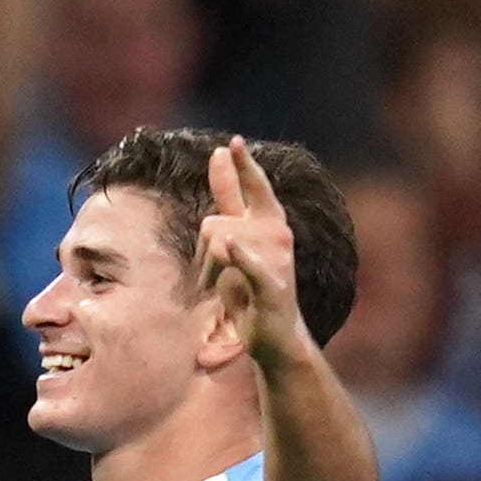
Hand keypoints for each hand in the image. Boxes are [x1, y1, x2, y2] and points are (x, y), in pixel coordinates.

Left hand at [195, 136, 307, 369]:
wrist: (275, 338)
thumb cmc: (251, 290)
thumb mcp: (235, 237)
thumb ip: (229, 197)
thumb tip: (219, 153)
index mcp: (270, 223)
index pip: (255, 187)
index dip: (243, 165)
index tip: (232, 142)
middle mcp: (278, 236)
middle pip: (213, 224)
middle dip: (202, 254)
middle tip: (218, 279)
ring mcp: (276, 260)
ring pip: (217, 244)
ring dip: (207, 273)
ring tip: (226, 290)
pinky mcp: (270, 286)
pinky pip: (248, 264)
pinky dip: (239, 257)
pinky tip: (231, 247)